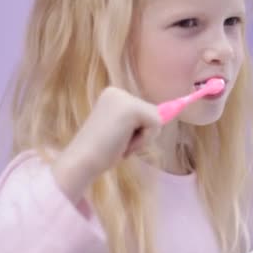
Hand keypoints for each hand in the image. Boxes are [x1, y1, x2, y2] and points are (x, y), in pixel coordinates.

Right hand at [52, 87, 161, 202]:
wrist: (82, 161)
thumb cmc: (101, 152)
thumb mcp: (121, 130)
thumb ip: (138, 121)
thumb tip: (170, 111)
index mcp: (113, 95)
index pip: (144, 111)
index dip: (140, 130)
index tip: (121, 136)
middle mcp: (118, 91)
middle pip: (152, 113)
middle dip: (141, 134)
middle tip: (117, 143)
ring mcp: (124, 98)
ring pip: (156, 119)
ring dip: (142, 138)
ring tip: (119, 143)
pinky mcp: (132, 108)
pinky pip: (156, 125)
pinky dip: (144, 140)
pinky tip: (123, 143)